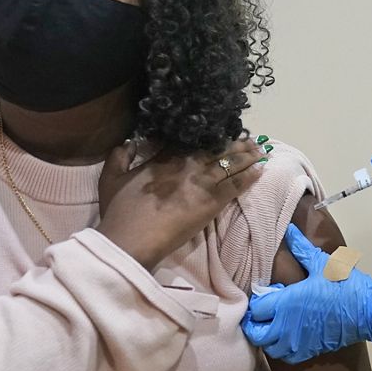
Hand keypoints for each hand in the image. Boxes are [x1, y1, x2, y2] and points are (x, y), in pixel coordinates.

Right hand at [97, 137, 265, 269]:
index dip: (207, 135)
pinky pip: (236, 185)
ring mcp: (201, 182)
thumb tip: (129, 142)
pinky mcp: (212, 202)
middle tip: (249, 138)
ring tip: (260, 150)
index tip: (218, 130)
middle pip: (216, 149)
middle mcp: (186, 165)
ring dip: (247, 156)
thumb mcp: (110, 179)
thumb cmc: (120, 212)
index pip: (190, 141)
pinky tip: (261, 169)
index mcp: (164, 158)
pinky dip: (250, 176)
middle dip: (234, 142)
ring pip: (230, 163)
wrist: (132, 240)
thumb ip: (119, 156)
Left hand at [242, 225, 371, 363]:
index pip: (256, 309)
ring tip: (274, 324)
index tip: (267, 294)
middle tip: (263, 312)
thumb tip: (289, 230)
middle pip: (256, 333)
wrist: (368, 311)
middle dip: (255, 323)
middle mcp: (286, 327)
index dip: (257, 301)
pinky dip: (281, 349)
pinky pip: (285, 356)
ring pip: (269, 347)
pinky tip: (288, 336)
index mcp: (286, 303)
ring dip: (267, 337)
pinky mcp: (308, 351)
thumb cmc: (344, 286)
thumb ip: (301, 248)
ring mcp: (297, 342)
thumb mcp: (322, 264)